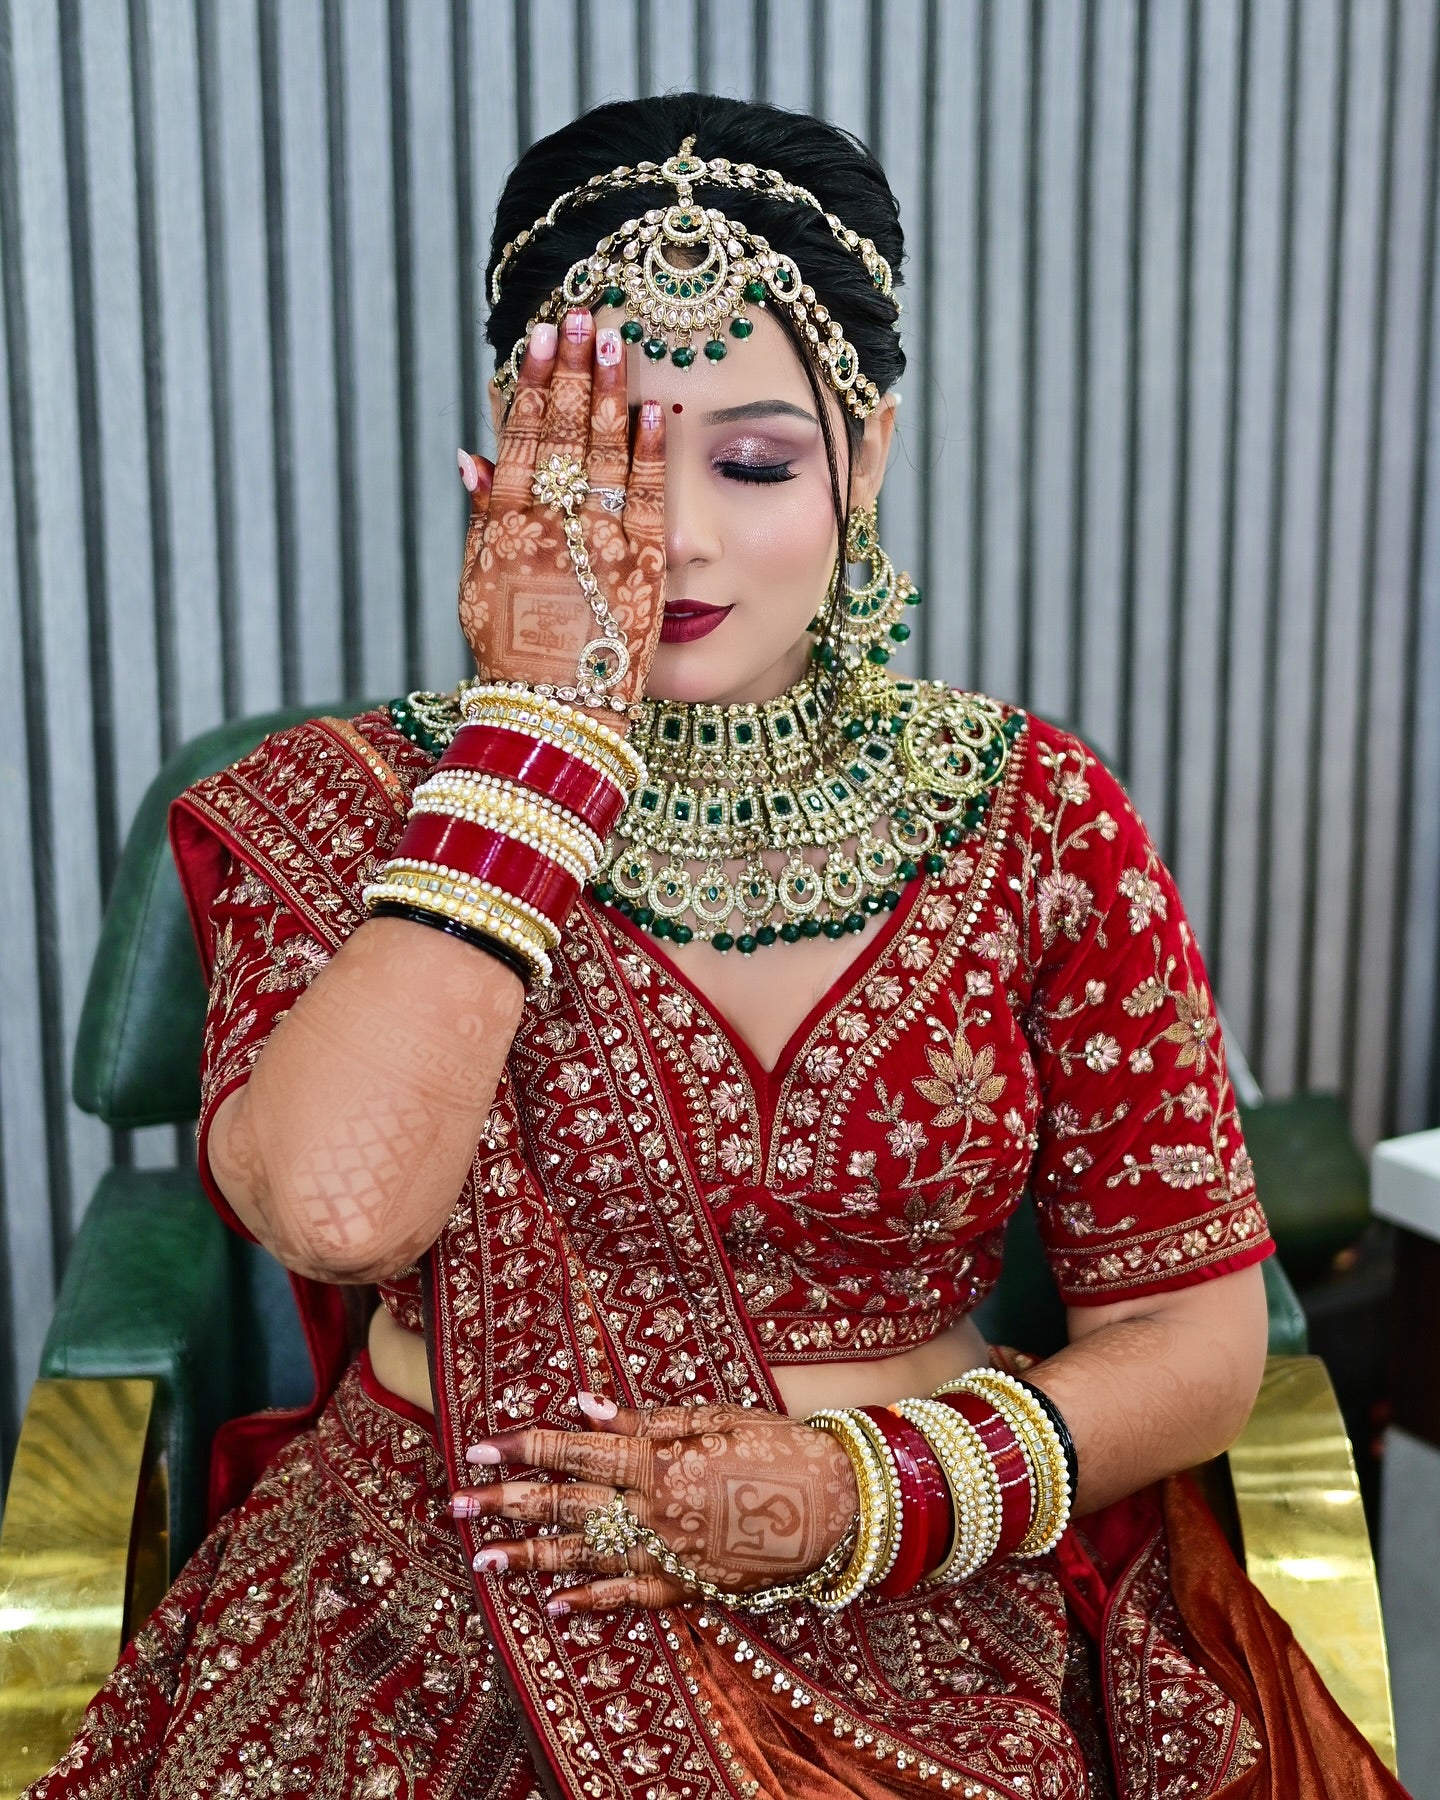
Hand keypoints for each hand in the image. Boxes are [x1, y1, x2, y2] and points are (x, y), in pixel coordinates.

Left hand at [450, 1394, 859, 1614]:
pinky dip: (589, 1600)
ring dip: (529, 1559)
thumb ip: (646, 1420)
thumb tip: (585, 1407)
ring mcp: (668, 1556)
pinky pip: (629, 1597)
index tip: (480, 1446)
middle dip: (506, 1506)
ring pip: (585, 1557)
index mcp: (658, 1461)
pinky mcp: (689, 1588)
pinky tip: (553, 1603)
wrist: (840, 1507)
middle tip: (456, 1505)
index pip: (576, 1452)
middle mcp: (653, 1512)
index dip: (525, 1448)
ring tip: (482, 1560)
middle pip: (566, 1507)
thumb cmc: (780, 1446)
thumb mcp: (716, 1417)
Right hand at [456, 312, 666, 713]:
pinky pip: (648, 495)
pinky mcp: (642, 563)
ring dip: (609, 391)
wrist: (555, 710)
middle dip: (572, 369)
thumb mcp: (478, 581)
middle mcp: (551, 524)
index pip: (521, 436)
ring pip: (604, 450)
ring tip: (616, 339)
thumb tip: (469, 451)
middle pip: (563, 431)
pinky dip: (650, 450)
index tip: (541, 337)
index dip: (532, 383)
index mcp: (507, 524)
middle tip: (582, 314)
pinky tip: (654, 408)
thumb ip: (479, 514)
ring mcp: (599, 540)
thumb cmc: (513, 651)